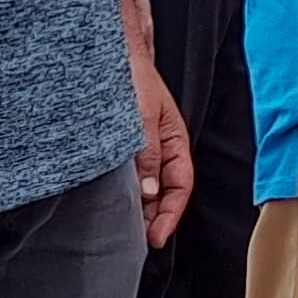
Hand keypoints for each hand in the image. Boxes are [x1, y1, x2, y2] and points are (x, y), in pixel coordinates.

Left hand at [133, 82, 192, 253]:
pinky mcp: (126, 148)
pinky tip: (116, 204)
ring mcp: (145, 150)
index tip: (156, 237)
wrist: (116, 56)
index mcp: (175, 142)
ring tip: (127, 230)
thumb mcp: (142, 116)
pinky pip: (132, 177)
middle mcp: (162, 150)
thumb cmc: (135, 78)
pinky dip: (128, 194)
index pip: (180, 187)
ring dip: (141, 209)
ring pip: (148, 188)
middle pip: (166, 194)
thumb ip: (147, 153)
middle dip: (156, 219)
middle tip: (139, 241)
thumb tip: (149, 192)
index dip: (171, 215)